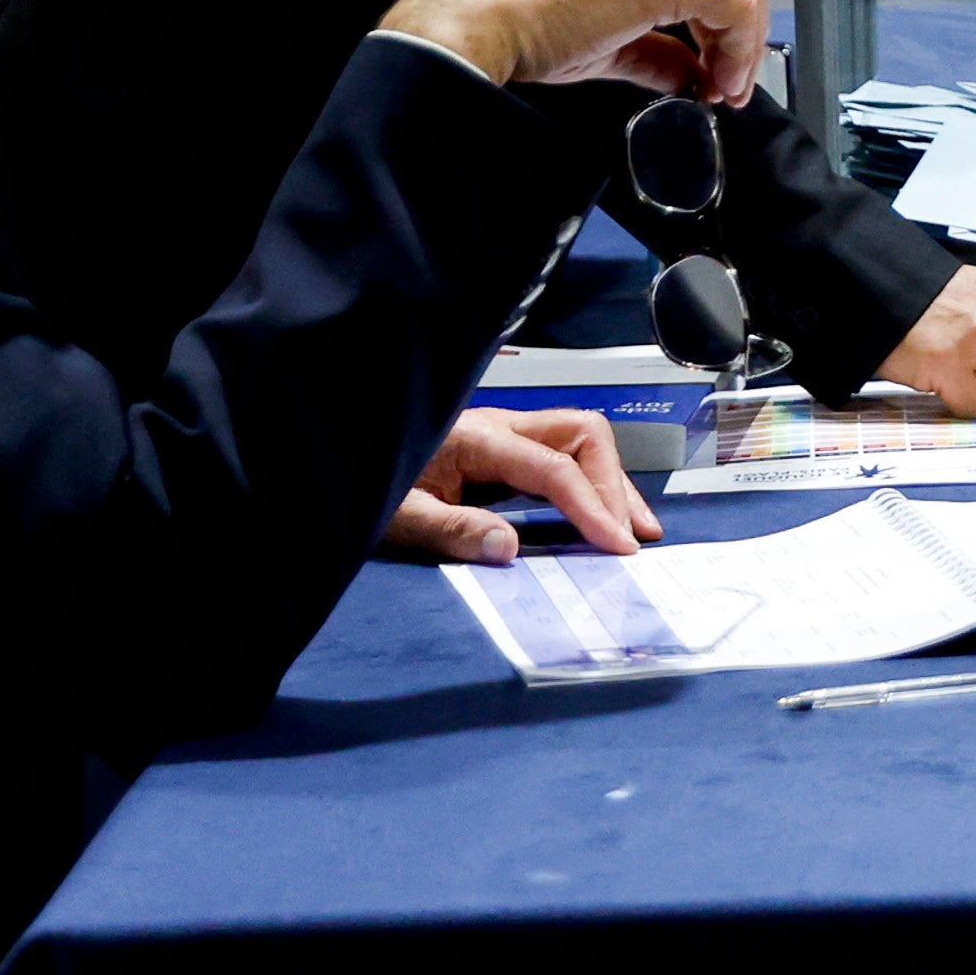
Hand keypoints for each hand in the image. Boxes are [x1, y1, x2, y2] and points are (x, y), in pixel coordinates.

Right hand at [380, 0, 769, 98]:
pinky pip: (733, 3)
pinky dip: (737, 47)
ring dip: (747, 41)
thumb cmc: (520, 26)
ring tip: (724, 88)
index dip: (730, 25)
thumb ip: (652, 57)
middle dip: (749, 32)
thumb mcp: (602, 45)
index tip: (720, 75)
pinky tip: (715, 84)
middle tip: (732, 85)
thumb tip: (686, 77)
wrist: (479, 18)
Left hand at [383, 407, 660, 562]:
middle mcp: (500, 426)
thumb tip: (508, 548)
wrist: (337, 455)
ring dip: (611, 483)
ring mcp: (505, 434)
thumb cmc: (366, 482)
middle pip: (584, 434)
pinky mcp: (504, 451)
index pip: (555, 467)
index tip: (618, 545)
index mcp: (478, 437)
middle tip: (628, 537)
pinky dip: (591, 485)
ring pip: (580, 441)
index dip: (592, 506)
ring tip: (637, 528)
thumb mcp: (398, 515)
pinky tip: (602, 516)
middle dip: (613, 485)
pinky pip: (563, 458)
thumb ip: (450, 530)